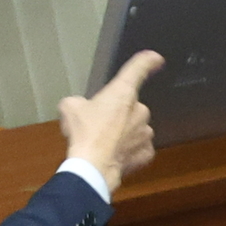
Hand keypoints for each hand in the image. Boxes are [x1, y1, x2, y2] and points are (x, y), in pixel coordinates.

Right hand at [59, 51, 159, 192]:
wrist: (92, 167)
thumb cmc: (83, 135)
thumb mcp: (70, 108)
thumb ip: (78, 102)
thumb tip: (78, 107)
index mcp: (123, 92)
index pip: (138, 69)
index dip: (147, 61)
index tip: (156, 58)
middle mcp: (140, 110)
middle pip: (130, 106)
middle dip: (117, 114)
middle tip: (99, 125)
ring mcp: (145, 132)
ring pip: (136, 128)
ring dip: (123, 133)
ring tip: (104, 142)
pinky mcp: (146, 153)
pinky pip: (138, 148)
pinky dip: (128, 151)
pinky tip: (114, 155)